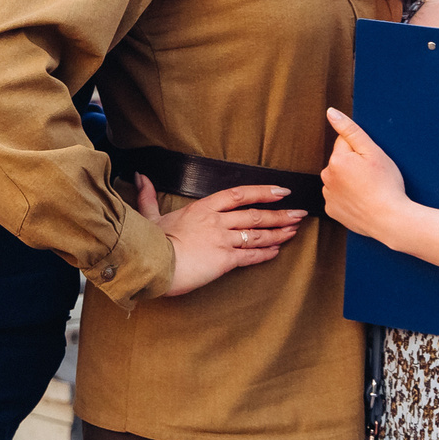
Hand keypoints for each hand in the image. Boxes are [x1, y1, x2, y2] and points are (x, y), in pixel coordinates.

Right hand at [136, 176, 303, 297]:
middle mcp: (217, 221)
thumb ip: (148, 195)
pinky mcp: (225, 260)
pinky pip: (251, 256)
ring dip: (278, 233)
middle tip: (298, 213)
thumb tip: (140, 176)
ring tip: (294, 230)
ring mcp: (222, 240)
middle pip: (256, 214)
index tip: (281, 190)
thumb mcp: (149, 215)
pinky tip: (276, 252)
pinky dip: (265, 254)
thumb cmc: (149, 240)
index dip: (263, 191)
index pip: (239, 194)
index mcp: (202, 208)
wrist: (152, 263)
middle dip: (280, 214)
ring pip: (257, 234)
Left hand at [322, 108, 410, 241]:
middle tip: (373, 178)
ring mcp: (328, 196)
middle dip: (354, 165)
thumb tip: (331, 113)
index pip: (345, 143)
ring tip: (369, 191)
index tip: (371, 163)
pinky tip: (362, 202)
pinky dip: (348, 199)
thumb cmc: (386, 185)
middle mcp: (327, 177)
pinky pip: (339, 198)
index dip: (361, 151)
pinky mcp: (332, 211)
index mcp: (336, 160)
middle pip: (341, 162)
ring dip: (350, 182)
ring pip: (339, 180)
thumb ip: (350, 130)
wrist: (390, 220)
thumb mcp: (373, 152)